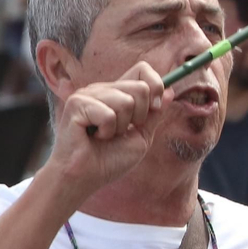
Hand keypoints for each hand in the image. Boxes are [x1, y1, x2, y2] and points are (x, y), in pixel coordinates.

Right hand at [41, 63, 169, 200]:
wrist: (84, 178)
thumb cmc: (109, 160)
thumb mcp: (141, 136)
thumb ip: (155, 114)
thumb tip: (170, 90)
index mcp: (116, 93)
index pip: (142, 69)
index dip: (156, 85)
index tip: (155, 107)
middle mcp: (101, 89)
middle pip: (140, 87)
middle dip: (140, 116)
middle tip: (121, 132)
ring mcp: (87, 94)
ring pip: (126, 101)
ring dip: (121, 127)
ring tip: (105, 137)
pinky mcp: (76, 104)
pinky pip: (108, 115)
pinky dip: (107, 132)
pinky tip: (93, 138)